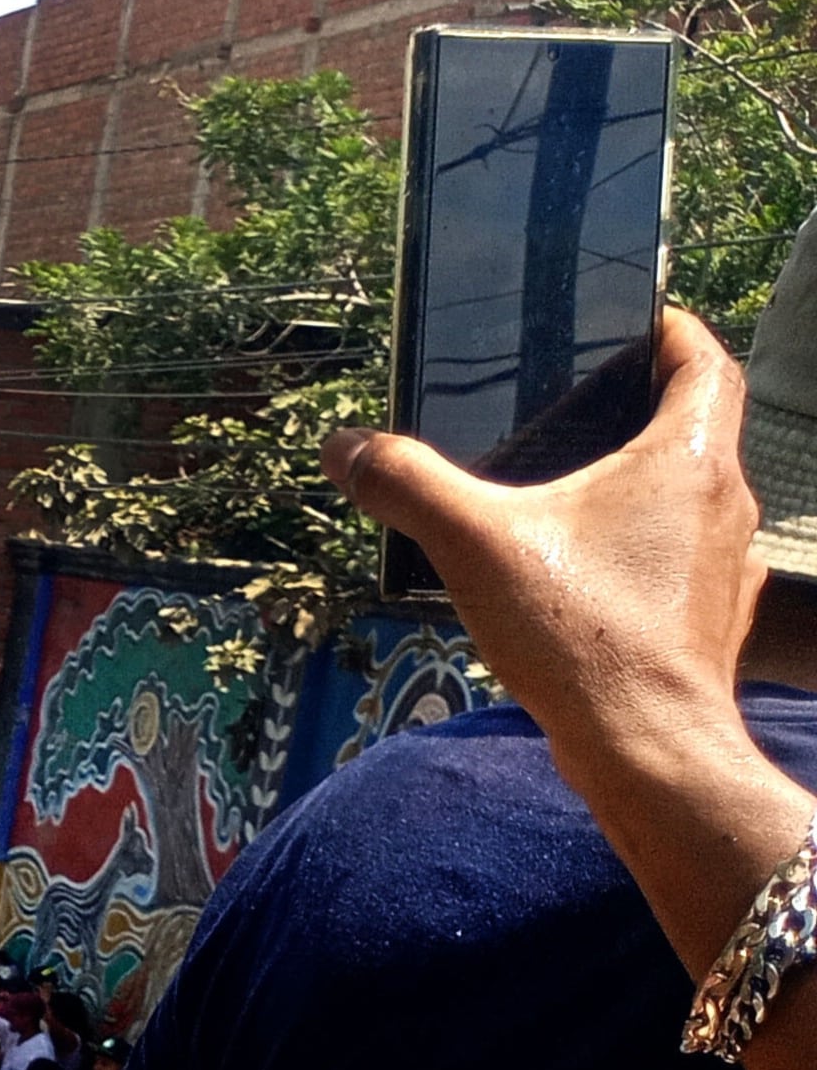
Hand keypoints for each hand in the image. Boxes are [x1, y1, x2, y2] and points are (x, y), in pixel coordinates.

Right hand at [323, 307, 760, 777]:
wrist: (647, 746)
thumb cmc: (583, 634)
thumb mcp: (474, 543)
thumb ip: (407, 484)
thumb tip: (344, 446)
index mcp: (689, 458)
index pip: (706, 360)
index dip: (674, 331)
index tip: (638, 322)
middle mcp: (726, 501)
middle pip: (698, 427)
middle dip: (644, 410)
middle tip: (580, 407)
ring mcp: (727, 567)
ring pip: (693, 498)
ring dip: (645, 485)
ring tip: (573, 496)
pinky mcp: (711, 621)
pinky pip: (683, 562)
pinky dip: (646, 552)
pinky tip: (591, 578)